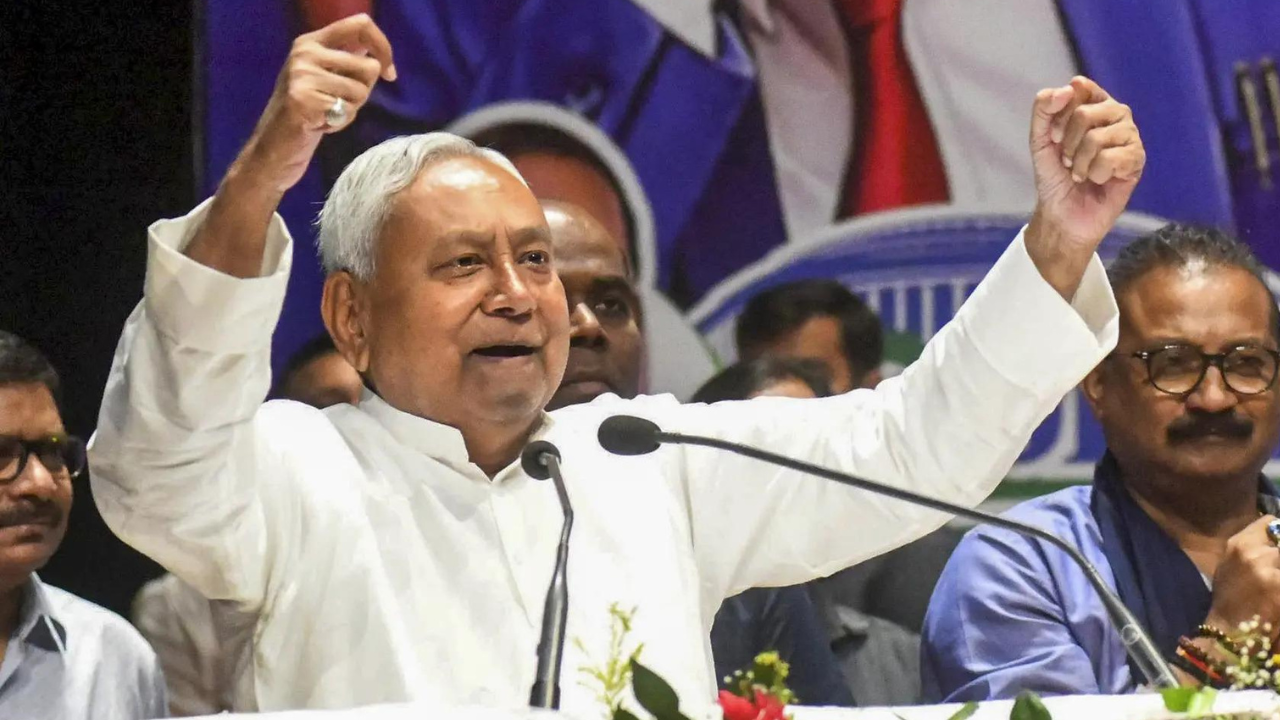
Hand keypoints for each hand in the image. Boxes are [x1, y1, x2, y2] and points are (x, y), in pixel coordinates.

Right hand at [185, 14, 393, 277]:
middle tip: (338, 104)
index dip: (383, 47)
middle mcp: (305, 52)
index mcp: (311, 41)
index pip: (361, 25)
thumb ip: (349, 64)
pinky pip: (347, 111)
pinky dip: (339, 123)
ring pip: (361, 92)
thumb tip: (383, 61)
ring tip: (325, 114)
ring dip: (350, 110)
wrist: (274, 149)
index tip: (389, 73)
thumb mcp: (327, 80)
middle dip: (364, 93)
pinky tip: (319, 124)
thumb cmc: (308, 115)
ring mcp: (301, 74)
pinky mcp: (302, 99)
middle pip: (368, 66)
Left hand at [1024, 76, 1143, 297]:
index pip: (1080, 88)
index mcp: (1094, 104)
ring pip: (1097, 138)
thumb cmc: (1054, 176)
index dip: (1060, 116)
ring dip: (1080, 162)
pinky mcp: (1137, 160)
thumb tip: (1070, 86)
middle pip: (1085, 113)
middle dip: (1067, 144)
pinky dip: (1095, 173)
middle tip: (1069, 161)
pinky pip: (1112, 158)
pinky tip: (1098, 180)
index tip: (1055, 137)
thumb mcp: (1040, 140)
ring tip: (1082, 173)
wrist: (1061, 214)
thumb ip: (1044, 109)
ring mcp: (1129, 136)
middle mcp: (1116, 115)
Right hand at [1205, 515, 1279, 639]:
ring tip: (1276, 585)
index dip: (1279, 532)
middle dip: (1279, 560)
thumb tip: (1275, 545)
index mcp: (1238, 544)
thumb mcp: (1231, 567)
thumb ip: (1253, 552)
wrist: (1229, 634)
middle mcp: (1253, 553)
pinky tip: (1279, 594)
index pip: (1270, 523)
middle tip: (1277, 572)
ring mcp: (1269, 571)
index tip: (1279, 544)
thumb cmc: (1230, 601)